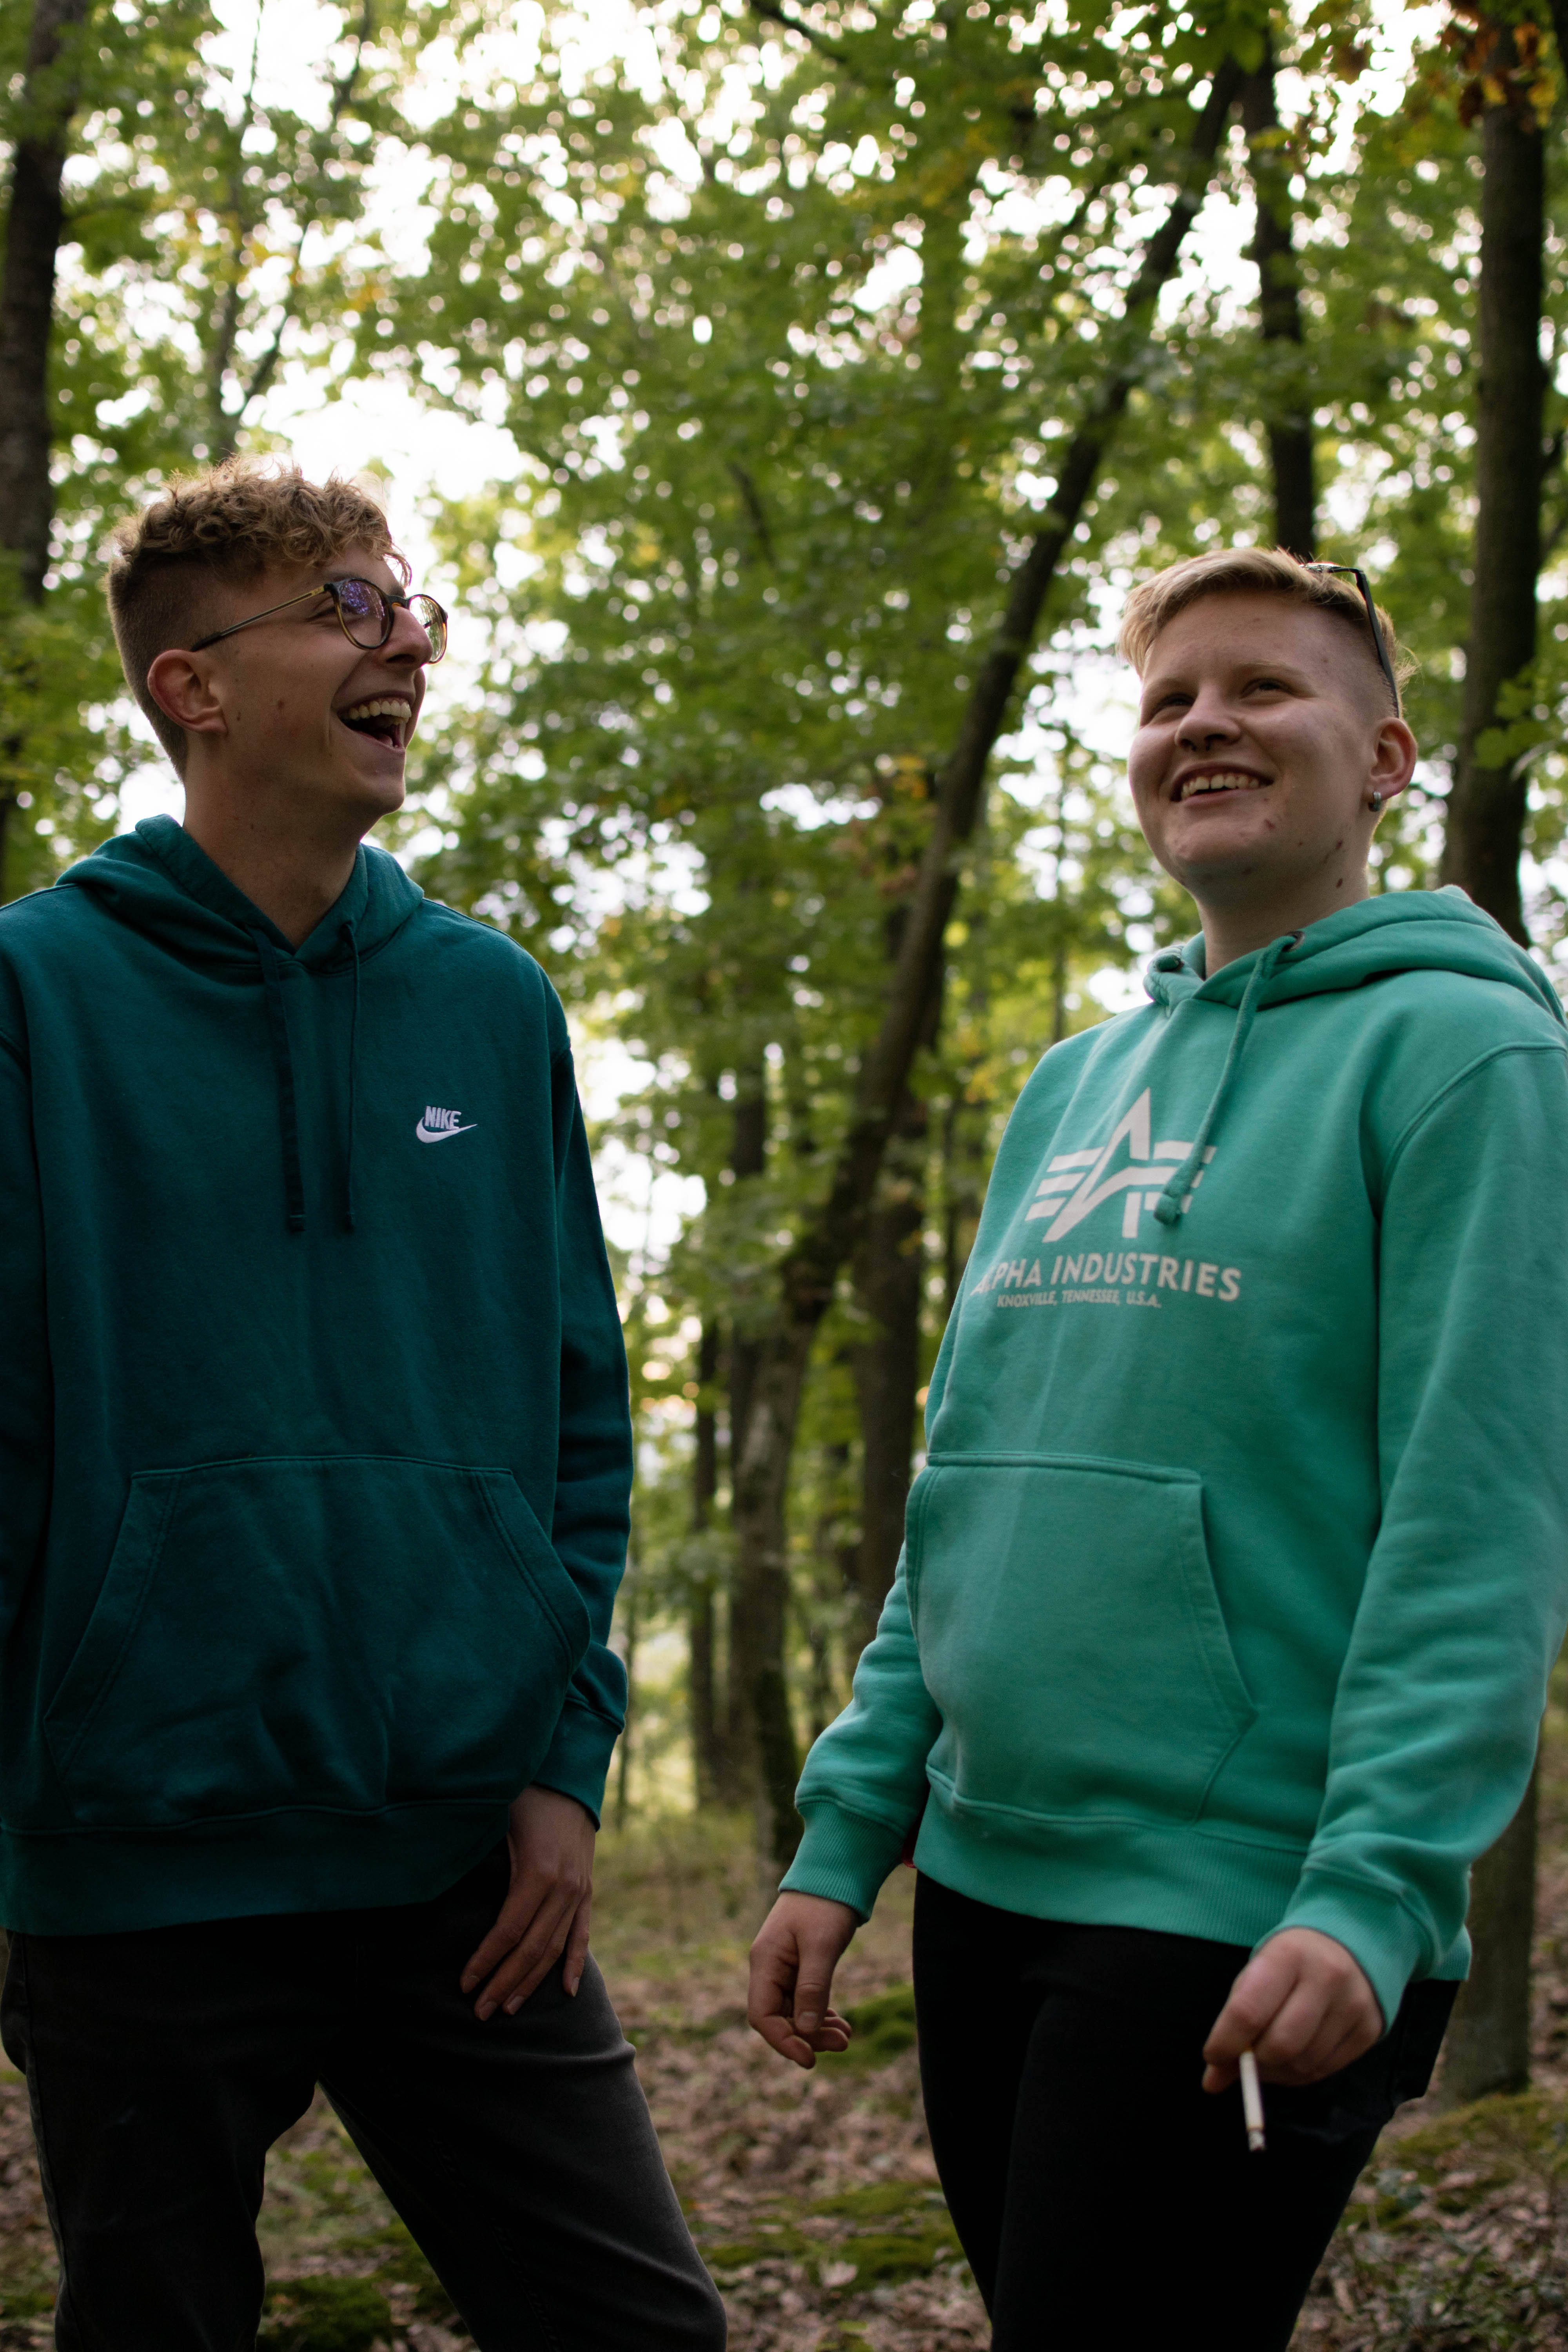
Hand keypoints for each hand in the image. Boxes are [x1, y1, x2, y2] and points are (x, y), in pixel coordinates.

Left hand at [459, 1785, 594, 2020]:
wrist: (569, 1777)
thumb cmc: (524, 1798)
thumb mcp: (497, 1822)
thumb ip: (477, 1855)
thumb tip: (436, 1878)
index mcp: (537, 1873)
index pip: (508, 1931)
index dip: (486, 1961)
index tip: (465, 1985)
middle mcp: (563, 1888)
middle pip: (531, 1949)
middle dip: (504, 1983)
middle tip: (481, 2012)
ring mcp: (579, 1891)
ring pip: (555, 1948)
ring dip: (532, 1981)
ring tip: (510, 2008)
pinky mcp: (587, 1889)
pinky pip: (582, 1933)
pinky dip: (575, 1963)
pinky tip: (566, 1991)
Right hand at [748, 1892, 858, 2068]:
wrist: (834, 1874)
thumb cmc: (825, 1904)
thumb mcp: (822, 1946)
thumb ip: (813, 1987)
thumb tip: (807, 2030)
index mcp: (765, 1961)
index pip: (762, 2015)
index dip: (783, 2041)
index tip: (809, 2059)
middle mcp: (769, 1968)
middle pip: (778, 2018)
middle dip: (807, 2037)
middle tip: (841, 2043)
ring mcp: (783, 1968)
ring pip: (793, 2012)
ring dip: (816, 2029)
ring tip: (845, 2036)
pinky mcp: (799, 1967)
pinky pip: (803, 2001)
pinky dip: (819, 2015)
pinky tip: (839, 2023)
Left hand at [1202, 1927, 1381, 2092]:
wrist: (1349, 1945)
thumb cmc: (1290, 1961)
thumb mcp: (1257, 1974)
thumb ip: (1233, 2022)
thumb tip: (1212, 2081)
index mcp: (1288, 1955)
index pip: (1249, 2011)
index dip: (1226, 2043)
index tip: (1212, 2056)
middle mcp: (1326, 1977)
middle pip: (1280, 2045)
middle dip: (1254, 2063)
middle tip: (1244, 2060)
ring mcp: (1352, 2005)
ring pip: (1304, 2064)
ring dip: (1276, 2073)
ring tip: (1267, 2058)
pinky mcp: (1368, 2029)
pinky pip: (1326, 2071)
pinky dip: (1300, 2074)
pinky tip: (1293, 2059)